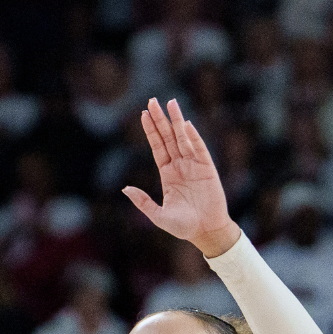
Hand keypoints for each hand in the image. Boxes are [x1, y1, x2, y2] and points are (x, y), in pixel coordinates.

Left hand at [123, 98, 239, 257]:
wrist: (206, 232)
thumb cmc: (183, 227)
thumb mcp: (158, 215)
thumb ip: (142, 201)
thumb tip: (125, 188)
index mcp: (168, 174)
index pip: (157, 147)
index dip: (151, 131)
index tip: (144, 114)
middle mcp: (180, 166)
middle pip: (168, 137)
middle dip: (160, 120)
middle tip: (152, 101)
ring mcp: (194, 165)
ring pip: (182, 138)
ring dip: (176, 121)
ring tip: (170, 103)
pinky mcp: (207, 168)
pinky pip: (199, 149)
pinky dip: (192, 137)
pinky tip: (185, 124)